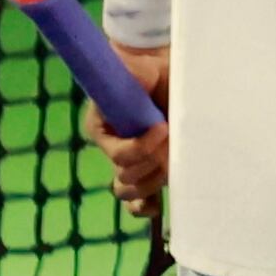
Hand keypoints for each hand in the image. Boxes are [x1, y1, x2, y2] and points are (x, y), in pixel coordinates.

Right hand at [88, 45, 172, 214]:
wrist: (165, 78)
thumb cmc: (148, 72)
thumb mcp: (138, 68)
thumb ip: (130, 71)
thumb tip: (134, 75)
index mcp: (102, 129)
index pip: (118, 154)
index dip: (141, 147)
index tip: (163, 127)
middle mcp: (113, 149)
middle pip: (126, 177)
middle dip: (153, 163)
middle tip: (173, 140)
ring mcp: (131, 163)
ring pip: (132, 191)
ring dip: (155, 180)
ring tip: (173, 157)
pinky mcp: (148, 171)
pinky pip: (137, 203)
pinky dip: (145, 207)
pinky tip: (157, 205)